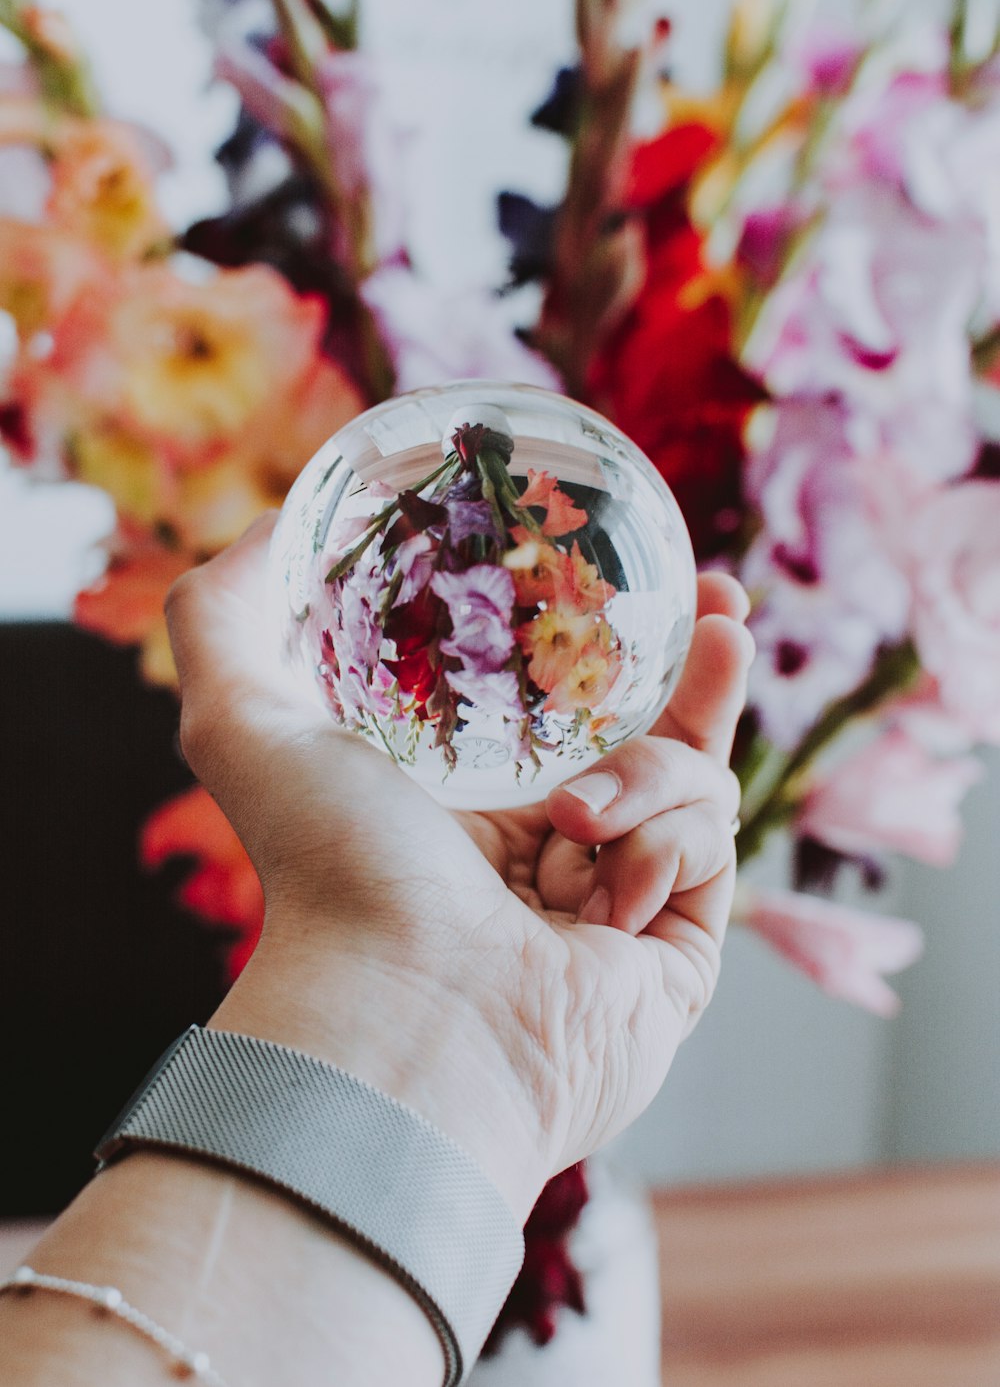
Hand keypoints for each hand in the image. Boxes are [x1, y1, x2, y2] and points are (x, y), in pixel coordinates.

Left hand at [166, 515, 752, 1222]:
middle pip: (658, 739)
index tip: (643, 574)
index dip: (609, 644)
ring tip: (575, 821)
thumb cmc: (328, 877)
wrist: (407, 1020)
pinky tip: (606, 893)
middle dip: (699, 670)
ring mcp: (622, 908)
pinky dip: (661, 848)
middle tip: (718, 603)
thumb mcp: (247, 721)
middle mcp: (554, 858)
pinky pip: (708, 849)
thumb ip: (224, 615)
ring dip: (645, 779)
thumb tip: (266, 526)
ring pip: (692, 784)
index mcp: (476, 810)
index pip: (567, 710)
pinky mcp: (679, 956)